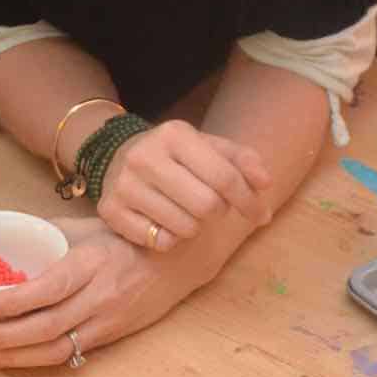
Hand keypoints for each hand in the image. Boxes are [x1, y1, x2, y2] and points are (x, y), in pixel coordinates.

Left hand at [0, 217, 209, 368]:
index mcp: (92, 262)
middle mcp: (101, 296)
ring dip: (15, 356)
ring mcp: (107, 321)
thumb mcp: (88, 226)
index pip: (49, 288)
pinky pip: (70, 353)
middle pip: (47, 326)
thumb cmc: (126, 237)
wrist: (180, 259)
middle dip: (4, 336)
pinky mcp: (111, 337)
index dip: (14, 301)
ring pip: (56, 348)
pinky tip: (11, 359)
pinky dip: (37, 359)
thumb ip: (47, 233)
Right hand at [96, 120, 272, 249]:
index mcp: (174, 135)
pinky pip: (159, 242)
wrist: (118, 156)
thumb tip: (266, 183)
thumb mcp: (208, 147)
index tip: (261, 215)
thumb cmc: (176, 156)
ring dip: (195, 227)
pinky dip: (170, 239)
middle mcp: (145, 157)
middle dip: (219, 212)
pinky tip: (164, 222)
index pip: (225, 177)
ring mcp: (124, 185)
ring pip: (184, 228)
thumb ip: (242, 160)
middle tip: (214, 208)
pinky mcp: (110, 211)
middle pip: (207, 206)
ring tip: (186, 212)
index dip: (249, 201)